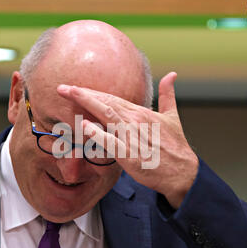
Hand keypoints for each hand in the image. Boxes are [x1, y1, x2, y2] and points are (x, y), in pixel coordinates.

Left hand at [56, 72, 198, 208]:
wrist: (183, 172)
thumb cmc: (176, 147)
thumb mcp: (173, 117)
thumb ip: (167, 95)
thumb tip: (171, 75)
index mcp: (142, 113)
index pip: (112, 98)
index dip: (92, 93)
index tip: (75, 88)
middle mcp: (135, 121)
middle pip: (106, 103)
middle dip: (83, 94)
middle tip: (62, 88)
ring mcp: (133, 138)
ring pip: (107, 116)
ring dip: (87, 104)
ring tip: (69, 96)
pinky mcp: (131, 156)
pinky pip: (112, 143)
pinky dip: (98, 134)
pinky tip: (84, 126)